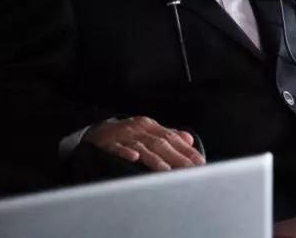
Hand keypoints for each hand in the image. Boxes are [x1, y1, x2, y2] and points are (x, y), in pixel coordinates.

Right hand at [83, 116, 205, 170]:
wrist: (95, 131)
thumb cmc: (126, 134)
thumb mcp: (147, 131)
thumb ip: (168, 134)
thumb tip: (190, 138)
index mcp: (149, 125)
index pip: (172, 137)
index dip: (186, 150)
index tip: (200, 162)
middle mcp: (138, 128)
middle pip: (160, 143)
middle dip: (177, 157)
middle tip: (190, 170)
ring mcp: (124, 136)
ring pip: (142, 147)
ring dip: (155, 159)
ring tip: (167, 170)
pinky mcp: (108, 144)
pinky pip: (118, 149)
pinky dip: (126, 153)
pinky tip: (134, 159)